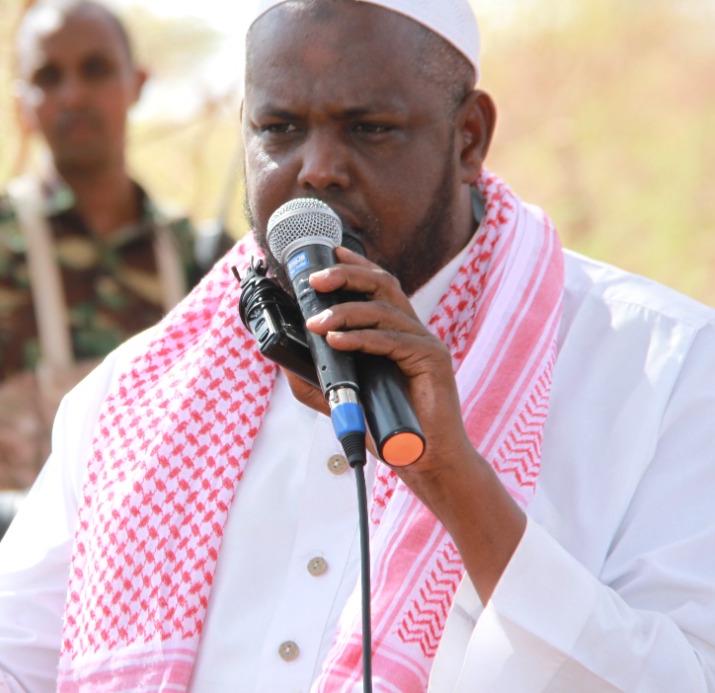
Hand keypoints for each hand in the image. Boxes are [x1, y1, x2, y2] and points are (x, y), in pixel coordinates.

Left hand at [290, 246, 478, 482]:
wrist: (423, 460)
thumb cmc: (386, 428)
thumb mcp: (341, 399)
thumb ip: (315, 379)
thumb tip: (282, 360)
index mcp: (394, 332)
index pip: (376, 286)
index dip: (353, 266)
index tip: (325, 255)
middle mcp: (412, 330)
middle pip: (382, 284)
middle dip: (346, 276)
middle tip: (314, 280)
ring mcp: (425, 343)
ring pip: (384, 309)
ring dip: (346, 312)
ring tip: (317, 324)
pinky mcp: (433, 360)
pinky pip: (393, 340)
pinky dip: (362, 337)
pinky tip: (337, 341)